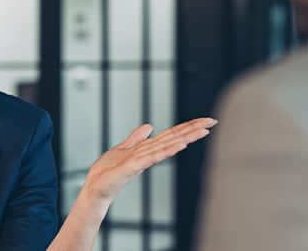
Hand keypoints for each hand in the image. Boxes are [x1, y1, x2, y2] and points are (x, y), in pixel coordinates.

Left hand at [81, 118, 216, 201]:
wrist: (95, 187)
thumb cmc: (108, 171)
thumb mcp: (123, 148)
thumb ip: (136, 138)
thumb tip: (149, 126)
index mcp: (148, 149)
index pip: (171, 135)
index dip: (188, 126)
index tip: (205, 120)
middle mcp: (149, 154)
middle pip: (174, 138)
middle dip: (193, 130)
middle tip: (212, 122)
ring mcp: (143, 161)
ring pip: (168, 146)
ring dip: (186, 138)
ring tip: (202, 131)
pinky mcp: (133, 167)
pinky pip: (152, 157)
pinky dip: (166, 151)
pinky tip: (179, 146)